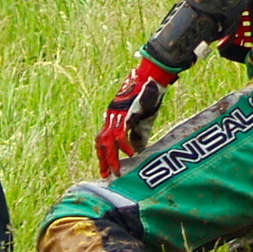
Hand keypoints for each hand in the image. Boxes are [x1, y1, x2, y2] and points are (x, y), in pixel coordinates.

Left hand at [97, 60, 169, 176]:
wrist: (151, 76)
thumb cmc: (149, 94)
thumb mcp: (144, 118)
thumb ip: (139, 134)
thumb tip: (138, 151)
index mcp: (114, 117)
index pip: (103, 138)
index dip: (103, 153)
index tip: (107, 167)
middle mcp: (111, 116)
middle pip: (101, 142)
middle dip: (103, 159)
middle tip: (106, 175)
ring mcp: (117, 115)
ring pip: (108, 141)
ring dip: (111, 158)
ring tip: (117, 171)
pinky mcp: (125, 114)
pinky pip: (121, 134)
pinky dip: (125, 146)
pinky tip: (132, 154)